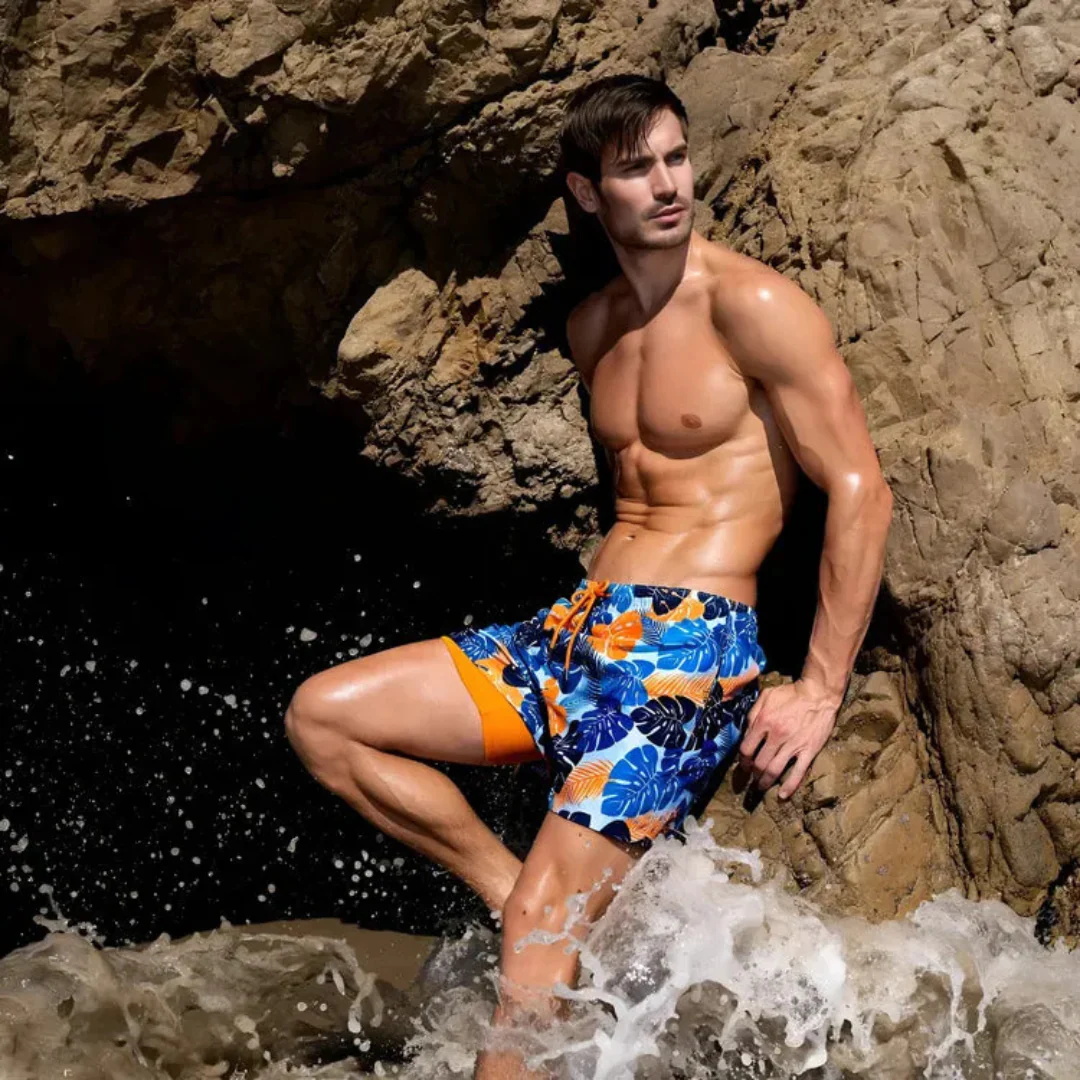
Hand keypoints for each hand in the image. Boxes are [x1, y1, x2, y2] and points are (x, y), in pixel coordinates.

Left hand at [737, 679, 840, 799]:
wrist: (819, 694)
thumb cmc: (790, 694)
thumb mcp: (766, 697)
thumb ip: (753, 714)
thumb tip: (745, 732)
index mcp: (764, 721)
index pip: (746, 748)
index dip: (742, 760)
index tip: (742, 765)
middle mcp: (777, 735)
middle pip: (758, 762)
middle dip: (752, 773)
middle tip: (750, 778)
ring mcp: (793, 745)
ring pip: (774, 770)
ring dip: (764, 782)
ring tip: (760, 787)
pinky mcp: (809, 751)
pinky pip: (798, 772)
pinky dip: (789, 787)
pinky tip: (782, 796)